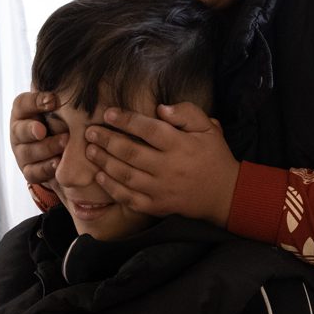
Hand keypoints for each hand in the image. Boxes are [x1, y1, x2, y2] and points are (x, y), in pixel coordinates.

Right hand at [11, 91, 66, 185]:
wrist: (58, 150)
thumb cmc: (59, 121)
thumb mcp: (59, 108)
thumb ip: (61, 98)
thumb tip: (80, 86)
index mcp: (23, 112)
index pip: (23, 104)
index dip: (35, 102)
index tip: (53, 100)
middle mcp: (18, 133)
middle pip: (20, 130)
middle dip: (31, 130)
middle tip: (43, 129)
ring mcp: (22, 153)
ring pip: (29, 152)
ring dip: (46, 149)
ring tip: (63, 143)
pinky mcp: (29, 171)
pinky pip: (34, 173)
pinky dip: (46, 169)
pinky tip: (58, 164)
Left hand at [84, 102, 239, 227]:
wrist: (224, 194)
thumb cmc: (213, 156)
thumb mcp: (208, 128)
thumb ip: (186, 113)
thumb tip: (160, 108)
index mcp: (180, 145)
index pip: (147, 129)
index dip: (125, 120)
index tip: (108, 113)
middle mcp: (168, 168)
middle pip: (130, 152)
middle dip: (106, 140)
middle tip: (90, 132)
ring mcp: (161, 189)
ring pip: (125, 175)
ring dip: (103, 162)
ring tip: (90, 150)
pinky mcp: (156, 206)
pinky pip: (129, 198)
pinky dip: (112, 188)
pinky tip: (100, 176)